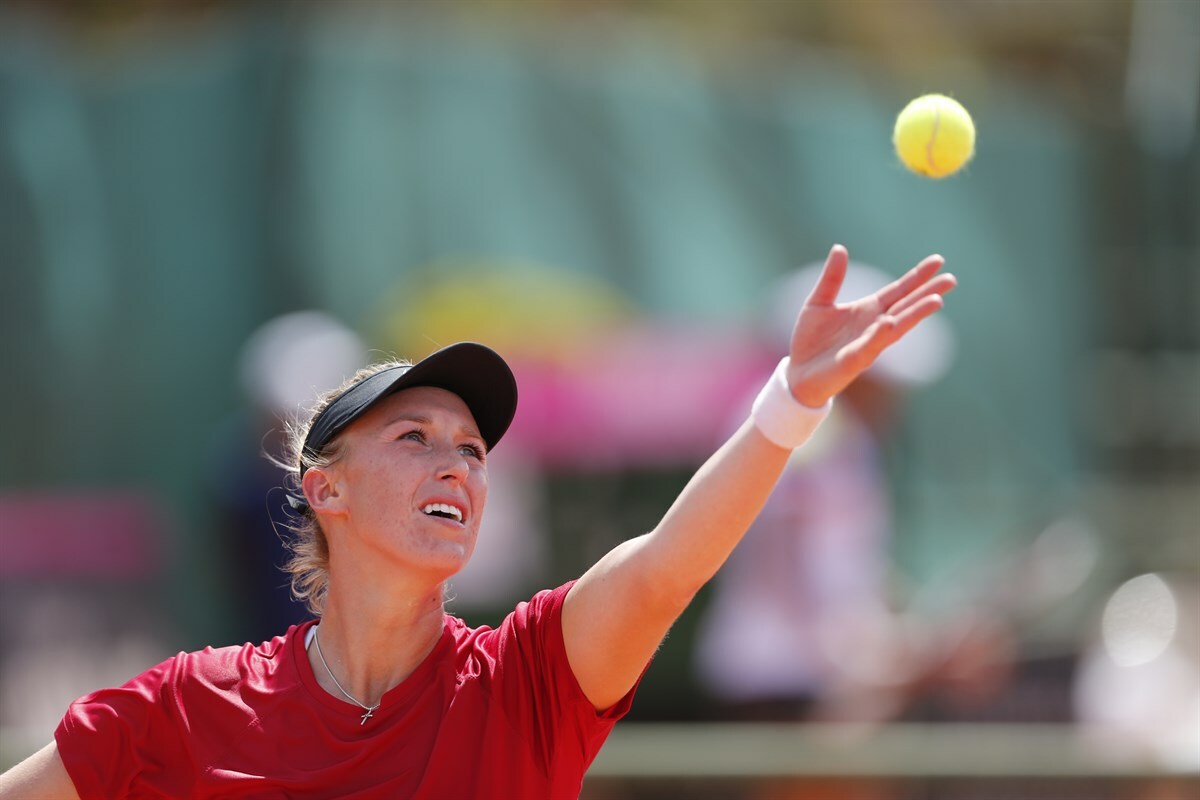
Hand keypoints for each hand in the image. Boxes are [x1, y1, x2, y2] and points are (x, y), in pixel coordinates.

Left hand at [785, 244, 956, 406]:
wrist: (797, 373)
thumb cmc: (810, 340)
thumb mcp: (818, 302)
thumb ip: (832, 278)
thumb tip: (839, 248)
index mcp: (868, 310)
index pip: (899, 290)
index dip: (917, 277)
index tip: (938, 261)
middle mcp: (875, 326)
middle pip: (906, 307)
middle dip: (928, 293)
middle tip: (952, 280)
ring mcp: (868, 344)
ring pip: (897, 328)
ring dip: (915, 315)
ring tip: (936, 300)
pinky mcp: (854, 361)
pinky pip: (869, 346)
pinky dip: (880, 335)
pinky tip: (890, 323)